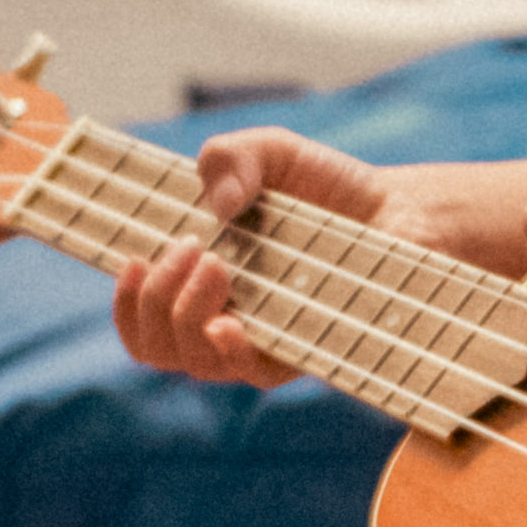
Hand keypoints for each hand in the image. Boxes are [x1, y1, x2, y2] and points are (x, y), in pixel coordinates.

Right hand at [103, 129, 438, 382]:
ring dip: (185, 315)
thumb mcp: (269, 153)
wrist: (402, 211)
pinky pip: (250, 373)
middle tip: (191, 248)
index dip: (124, 303)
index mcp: (199, 282)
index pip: (141, 317)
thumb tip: (214, 209)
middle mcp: (222, 319)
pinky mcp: (303, 356)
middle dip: (153, 300)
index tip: (132, 261)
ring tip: (216, 264)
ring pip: (192, 361)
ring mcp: (261, 343)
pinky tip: (227, 322)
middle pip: (156, 346)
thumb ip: (229, 157)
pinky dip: (226, 350)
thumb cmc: (328, 188)